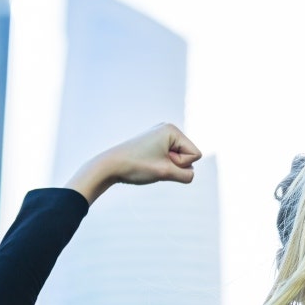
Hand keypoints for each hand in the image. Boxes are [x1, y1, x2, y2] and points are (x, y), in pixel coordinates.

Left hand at [66, 123, 201, 203]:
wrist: (109, 166)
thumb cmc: (137, 167)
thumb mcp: (166, 173)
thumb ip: (186, 175)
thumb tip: (190, 174)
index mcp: (172, 130)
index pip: (195, 155)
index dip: (180, 164)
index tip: (160, 161)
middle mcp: (168, 128)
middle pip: (189, 156)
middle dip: (174, 165)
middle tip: (153, 163)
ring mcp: (160, 135)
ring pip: (179, 158)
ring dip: (168, 166)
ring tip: (149, 163)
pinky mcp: (154, 143)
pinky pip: (170, 158)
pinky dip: (162, 164)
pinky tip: (148, 163)